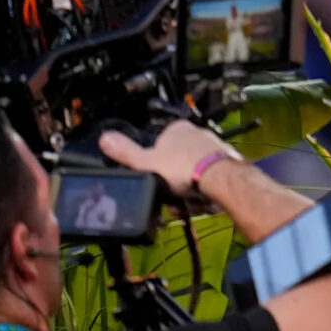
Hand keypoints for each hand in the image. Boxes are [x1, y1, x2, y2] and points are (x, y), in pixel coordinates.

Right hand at [99, 120, 236, 193]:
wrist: (221, 179)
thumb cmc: (184, 168)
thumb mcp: (146, 162)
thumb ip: (125, 152)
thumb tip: (104, 139)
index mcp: (177, 129)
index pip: (158, 146)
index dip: (154, 166)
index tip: (155, 179)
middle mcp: (197, 134)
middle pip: (175, 165)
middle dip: (172, 185)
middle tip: (171, 197)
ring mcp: (213, 148)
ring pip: (191, 176)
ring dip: (187, 193)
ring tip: (186, 201)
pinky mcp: (226, 164)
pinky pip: (207, 182)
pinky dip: (202, 193)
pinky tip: (200, 201)